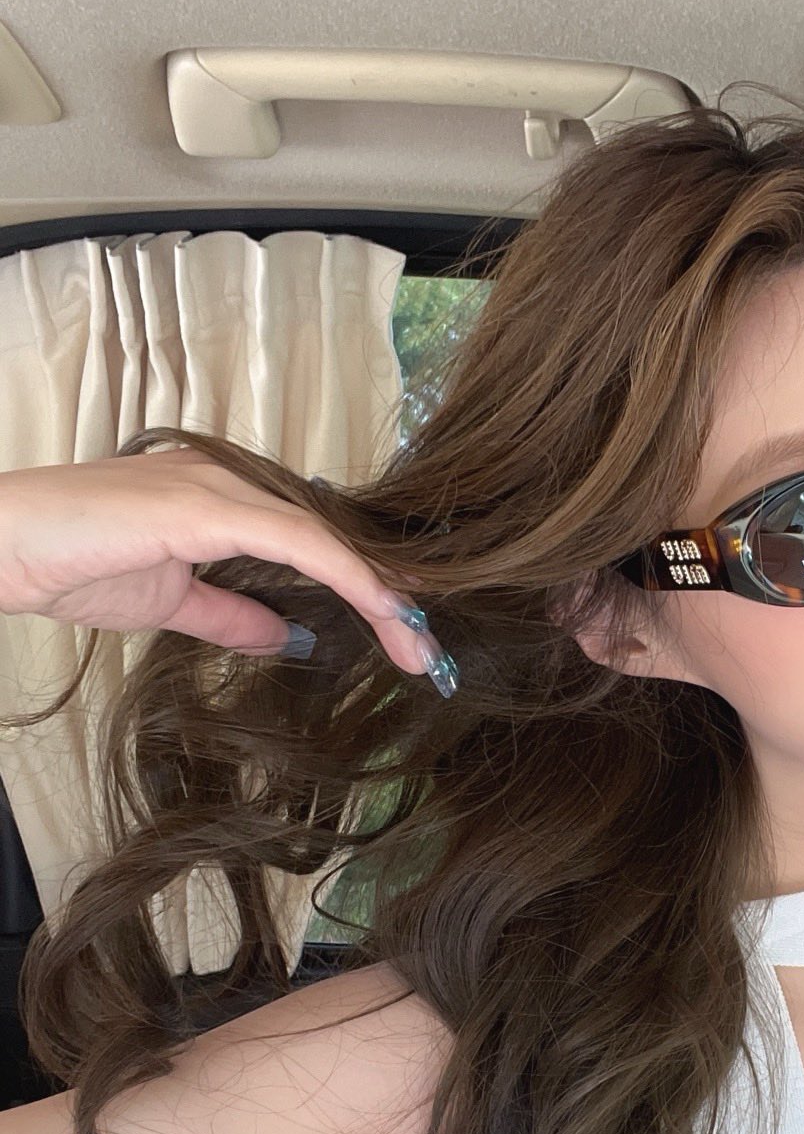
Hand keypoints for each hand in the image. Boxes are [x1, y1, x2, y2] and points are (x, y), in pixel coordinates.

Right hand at [0, 449, 434, 678]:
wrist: (2, 546)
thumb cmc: (72, 563)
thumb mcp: (172, 603)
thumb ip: (232, 614)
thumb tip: (289, 635)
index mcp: (231, 499)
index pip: (322, 543)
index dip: (372, 588)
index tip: (410, 640)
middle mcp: (237, 481)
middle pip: (339, 536)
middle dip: (392, 596)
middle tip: (430, 652)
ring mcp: (223, 486)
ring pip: (331, 536)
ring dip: (383, 593)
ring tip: (419, 643)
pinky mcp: (207, 503)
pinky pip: (300, 540)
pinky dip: (349, 574)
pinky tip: (385, 608)